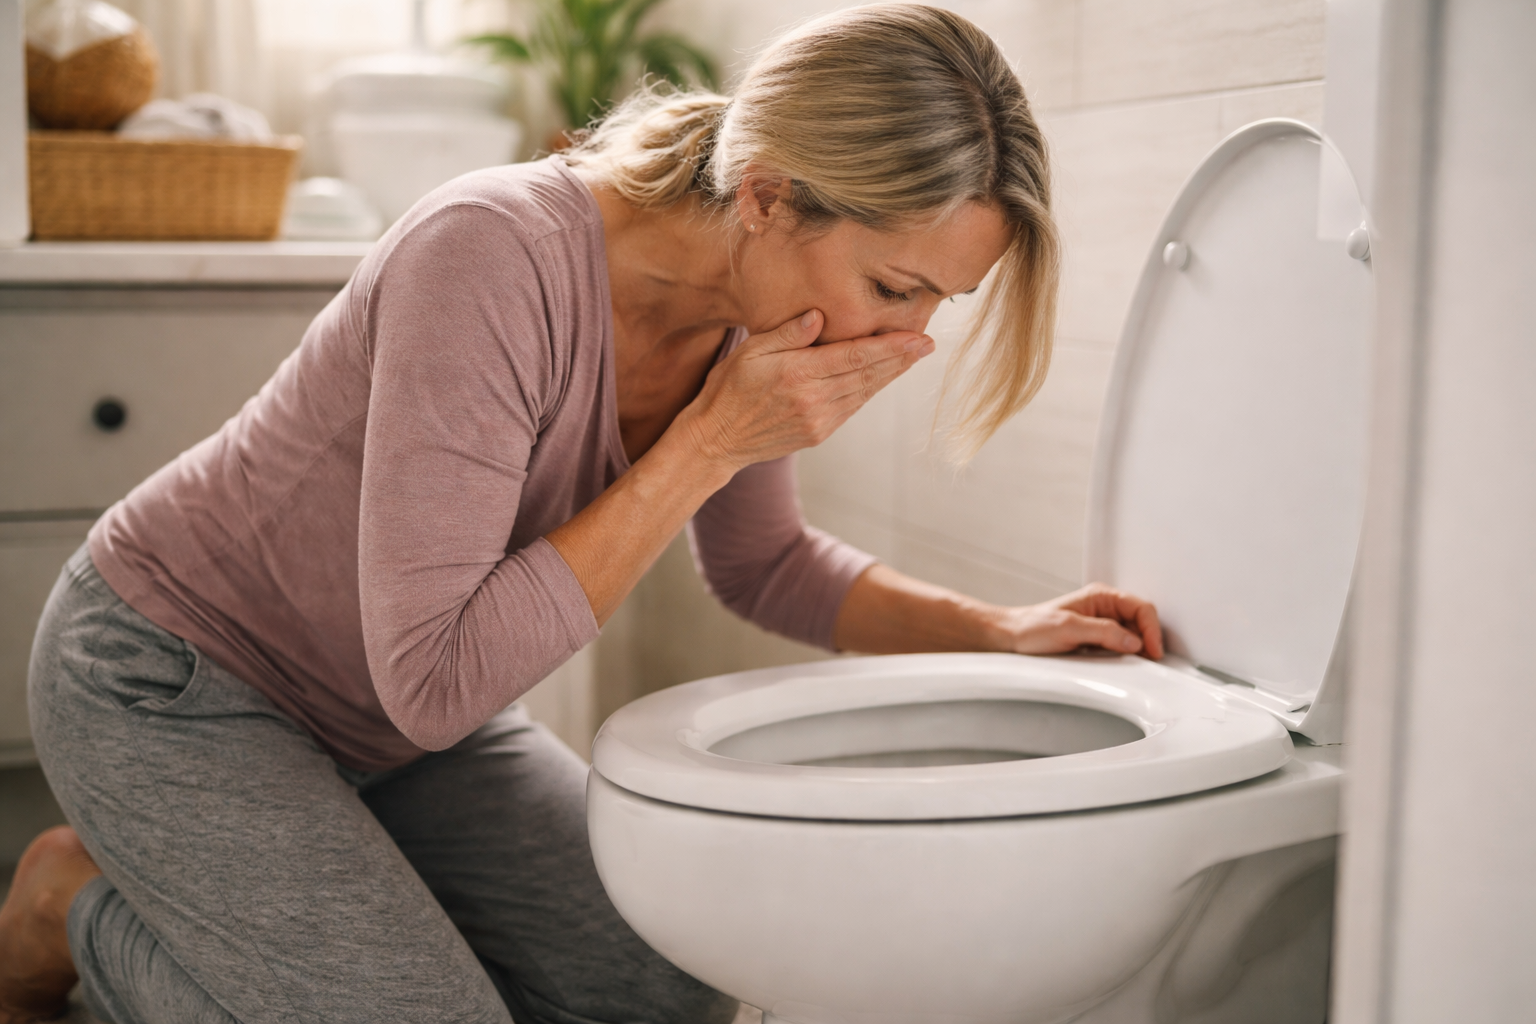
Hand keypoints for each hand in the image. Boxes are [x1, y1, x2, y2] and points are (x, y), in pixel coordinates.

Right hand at [673, 309, 933, 471]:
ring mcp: (819, 421)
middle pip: (868, 375)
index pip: (855, 357)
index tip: (918, 339)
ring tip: (913, 357)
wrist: (716, 440)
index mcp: (797, 375)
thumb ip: (787, 333)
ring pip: (864, 393)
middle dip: (901, 359)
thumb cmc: (727, 389)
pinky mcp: (819, 434)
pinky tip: (881, 377)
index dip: (891, 348)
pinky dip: (870, 390)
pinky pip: (852, 407)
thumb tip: (819, 315)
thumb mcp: (749, 352)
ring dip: (890, 375)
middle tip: (928, 344)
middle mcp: (813, 400)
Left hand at [987, 583, 1163, 658]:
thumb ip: (1103, 632)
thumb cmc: (1032, 627)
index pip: (1141, 608)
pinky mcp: (1096, 639)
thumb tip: (1134, 641)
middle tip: (1150, 661)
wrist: (1011, 637)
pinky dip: (1126, 655)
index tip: (1153, 650)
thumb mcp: (1069, 629)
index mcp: (1101, 596)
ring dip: (1139, 649)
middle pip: (1141, 621)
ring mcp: (1101, 623)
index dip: (1152, 629)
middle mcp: (1104, 607)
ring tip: (1138, 664)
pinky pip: (1120, 645)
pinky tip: (1123, 664)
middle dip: (1149, 640)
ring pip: (1133, 635)